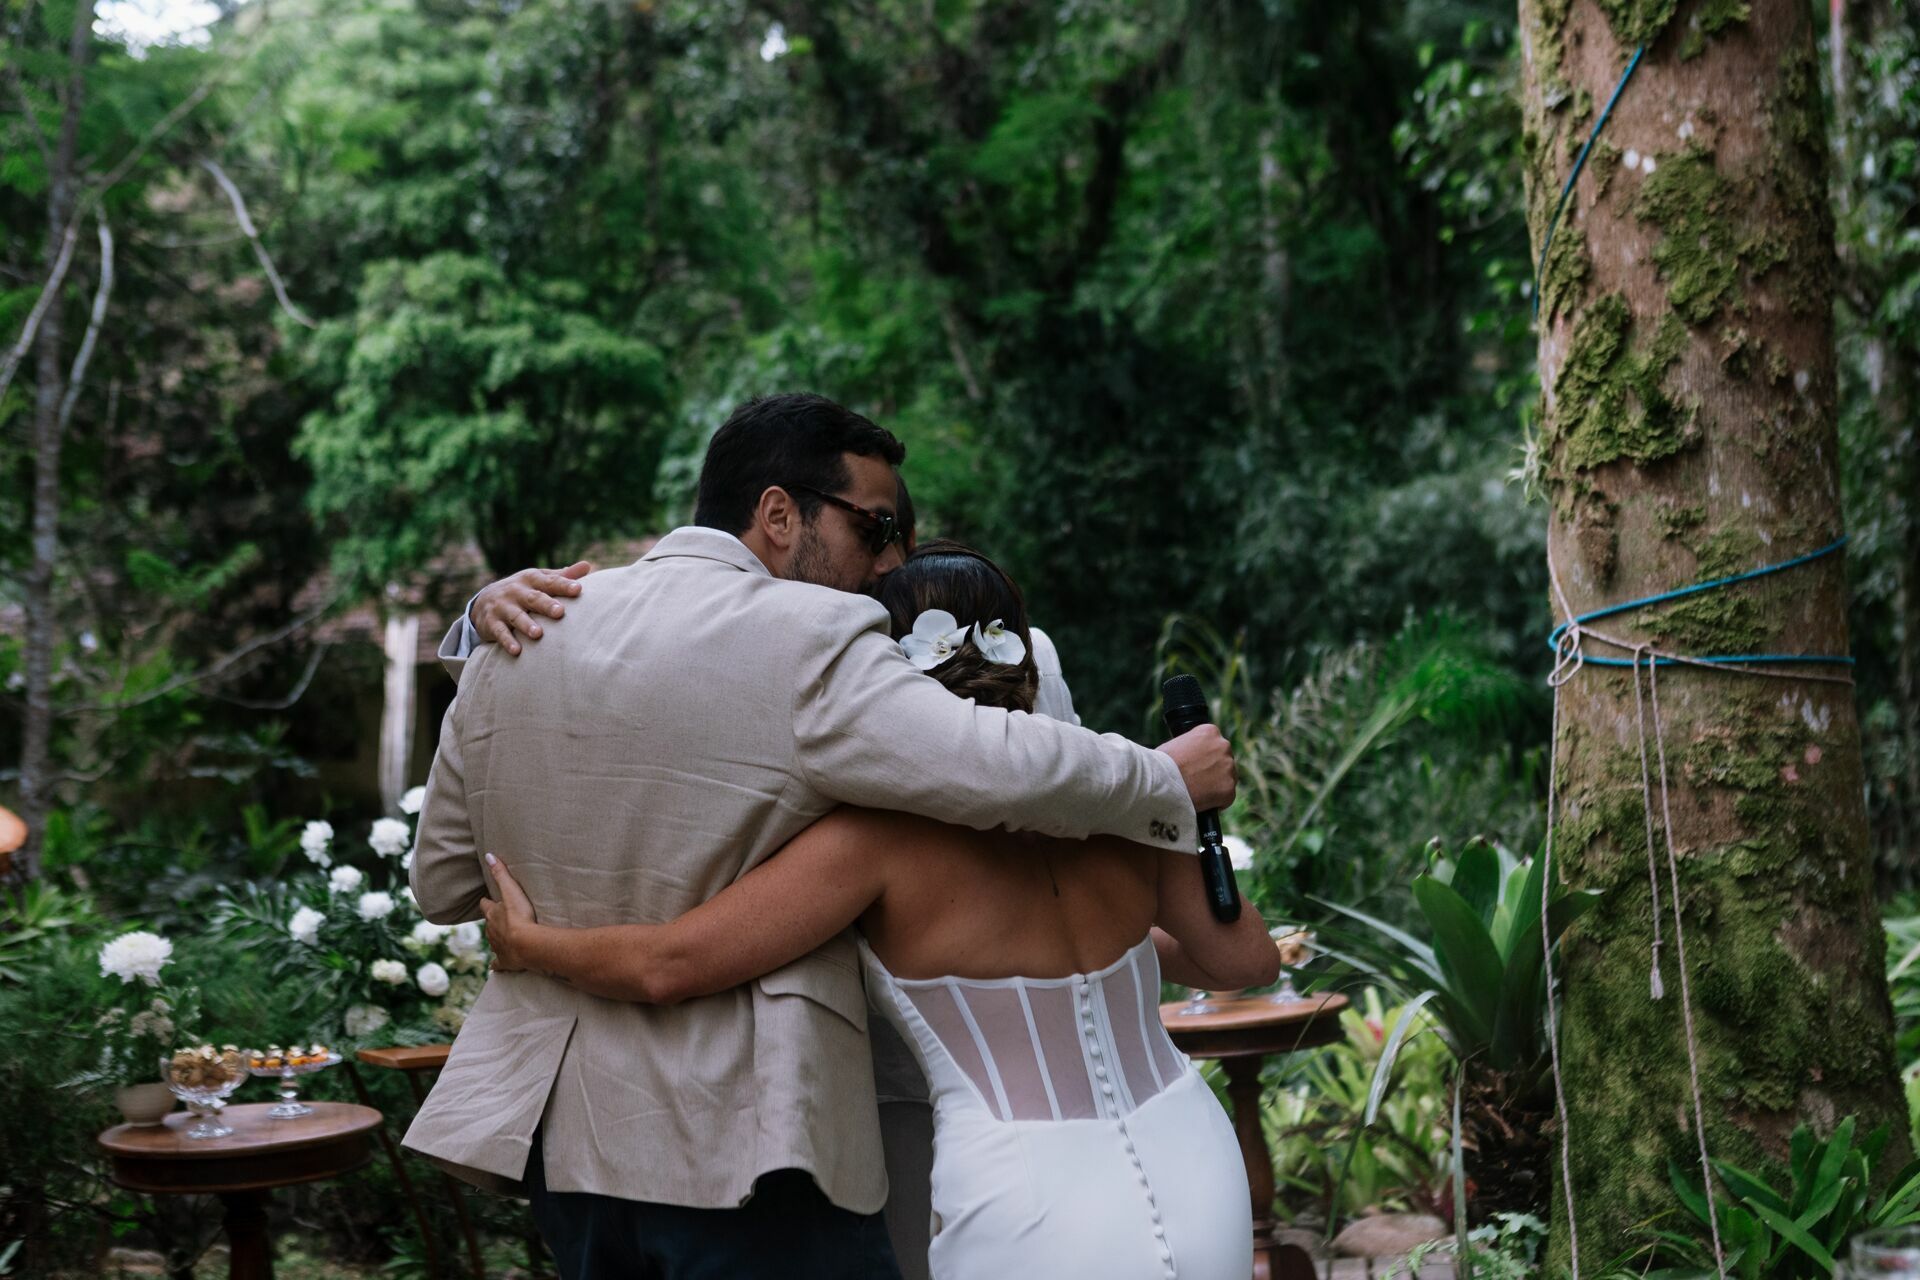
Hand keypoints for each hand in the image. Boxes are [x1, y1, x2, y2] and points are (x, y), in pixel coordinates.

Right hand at [469, 562, 591, 656]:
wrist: (484, 601)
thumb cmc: (523, 590)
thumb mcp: (539, 580)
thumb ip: (562, 576)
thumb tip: (588, 566)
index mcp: (532, 579)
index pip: (550, 582)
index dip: (563, 585)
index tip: (578, 589)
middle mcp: (517, 591)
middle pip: (533, 598)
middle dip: (546, 604)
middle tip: (560, 612)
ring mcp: (503, 607)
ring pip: (516, 616)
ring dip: (526, 625)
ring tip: (538, 634)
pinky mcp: (492, 622)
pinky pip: (500, 632)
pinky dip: (507, 641)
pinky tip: (516, 651)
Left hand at [479, 852, 539, 972]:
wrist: (526, 945)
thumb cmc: (520, 917)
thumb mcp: (512, 891)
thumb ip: (501, 874)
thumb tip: (489, 855)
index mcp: (493, 915)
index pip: (486, 906)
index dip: (487, 903)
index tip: (487, 901)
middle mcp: (491, 931)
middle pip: (488, 924)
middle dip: (492, 921)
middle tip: (498, 919)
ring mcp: (497, 947)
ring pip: (493, 941)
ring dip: (496, 939)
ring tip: (503, 938)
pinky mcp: (504, 961)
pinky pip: (497, 963)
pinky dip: (496, 964)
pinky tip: (495, 967)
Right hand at [1157, 724, 1236, 812]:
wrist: (1158, 782)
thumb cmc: (1160, 764)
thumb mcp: (1177, 744)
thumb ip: (1192, 748)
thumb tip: (1195, 758)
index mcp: (1210, 732)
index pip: (1215, 745)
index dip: (1206, 757)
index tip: (1197, 766)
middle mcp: (1223, 746)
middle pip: (1224, 761)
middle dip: (1214, 770)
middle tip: (1198, 781)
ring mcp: (1228, 768)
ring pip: (1227, 779)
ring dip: (1217, 785)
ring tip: (1198, 792)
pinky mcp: (1229, 789)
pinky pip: (1227, 797)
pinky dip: (1217, 801)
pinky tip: (1203, 802)